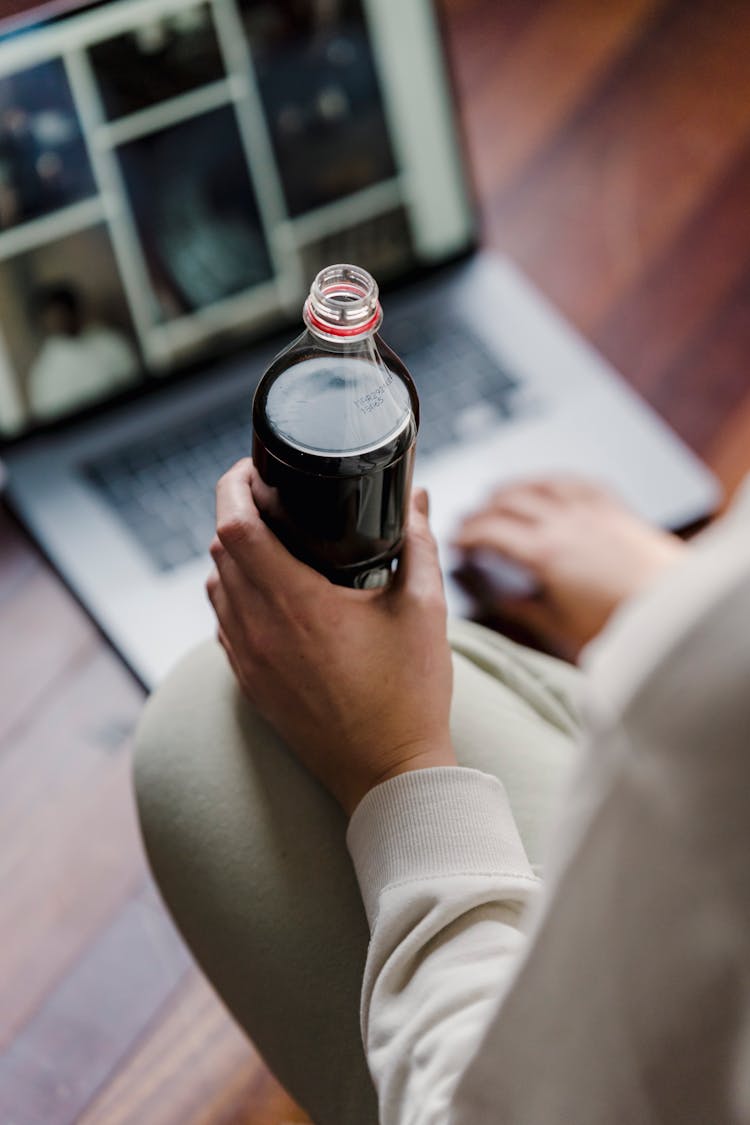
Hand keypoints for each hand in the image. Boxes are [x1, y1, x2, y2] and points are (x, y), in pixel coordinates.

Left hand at [207, 459, 455, 815]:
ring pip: (214, 586)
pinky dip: (234, 597)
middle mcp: (259, 629)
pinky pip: (222, 624)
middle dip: (235, 512)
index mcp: (297, 603)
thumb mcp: (424, 609)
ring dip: (232, 555)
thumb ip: (418, 543)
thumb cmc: (410, 694)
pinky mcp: (249, 685)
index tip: (252, 469)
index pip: (234, 526)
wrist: (388, 775)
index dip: (233, 486)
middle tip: (269, 496)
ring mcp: (247, 661)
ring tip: (269, 541)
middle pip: (219, 549)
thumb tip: (417, 497)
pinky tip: (268, 595)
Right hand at [454, 478, 684, 657]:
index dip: (466, 534)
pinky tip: (546, 482)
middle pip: (508, 503)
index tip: (455, 541)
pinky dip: (551, 479)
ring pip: (539, 485)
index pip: (490, 532)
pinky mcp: (614, 507)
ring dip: (511, 488)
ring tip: (495, 494)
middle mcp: (564, 523)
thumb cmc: (623, 623)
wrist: (674, 609)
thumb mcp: (562, 627)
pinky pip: (575, 480)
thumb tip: (502, 601)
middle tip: (467, 521)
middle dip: (481, 510)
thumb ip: (526, 610)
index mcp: (545, 554)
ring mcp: (590, 510)